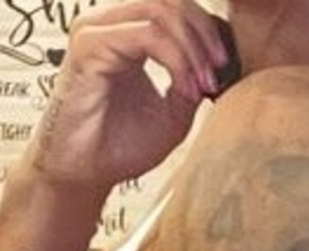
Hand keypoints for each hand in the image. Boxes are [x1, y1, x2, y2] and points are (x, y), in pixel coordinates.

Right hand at [22, 0, 233, 197]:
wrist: (85, 175)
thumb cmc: (120, 146)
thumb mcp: (173, 111)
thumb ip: (191, 77)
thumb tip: (214, 59)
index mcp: (126, 30)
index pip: (173, 3)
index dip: (205, 29)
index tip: (223, 67)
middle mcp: (109, 22)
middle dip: (203, 31)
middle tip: (218, 70)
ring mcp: (97, 29)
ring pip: (161, 10)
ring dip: (192, 46)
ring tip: (203, 84)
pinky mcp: (89, 45)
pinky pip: (147, 35)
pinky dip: (176, 60)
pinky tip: (186, 90)